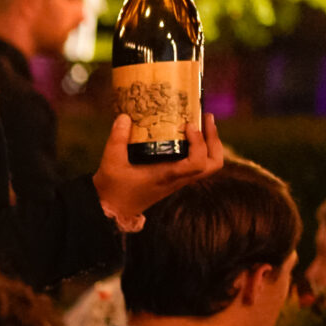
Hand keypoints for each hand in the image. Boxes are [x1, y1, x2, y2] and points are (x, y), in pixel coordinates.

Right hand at [93, 109, 225, 230]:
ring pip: (209, 165)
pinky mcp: (175, 178)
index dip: (199, 142)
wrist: (112, 209)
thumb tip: (124, 116)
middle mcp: (178, 179)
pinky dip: (200, 148)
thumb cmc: (113, 188)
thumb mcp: (111, 162)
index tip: (188, 126)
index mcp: (167, 176)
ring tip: (202, 123)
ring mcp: (179, 180)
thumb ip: (117, 139)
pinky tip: (188, 135)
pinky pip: (198, 164)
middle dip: (214, 140)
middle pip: (214, 164)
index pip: (197, 163)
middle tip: (206, 119)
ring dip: (211, 144)